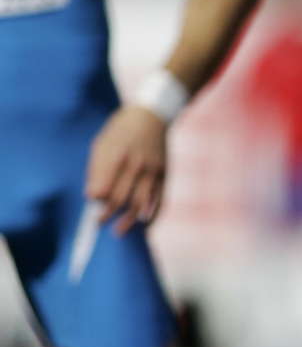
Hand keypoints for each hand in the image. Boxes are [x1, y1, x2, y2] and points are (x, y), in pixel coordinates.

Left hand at [84, 104, 168, 231]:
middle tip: (100, 224)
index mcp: (117, 155)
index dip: (98, 205)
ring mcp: (153, 170)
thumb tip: (92, 196)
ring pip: (141, 203)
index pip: (106, 189)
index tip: (92, 215)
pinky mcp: (165, 174)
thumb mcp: (102, 143)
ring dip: (129, 220)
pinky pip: (160, 199)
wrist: (153, 114)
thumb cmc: (121, 130)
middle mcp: (137, 164)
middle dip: (109, 215)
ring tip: (118, 231)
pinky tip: (144, 223)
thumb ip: (97, 169)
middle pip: (122, 199)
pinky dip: (152, 214)